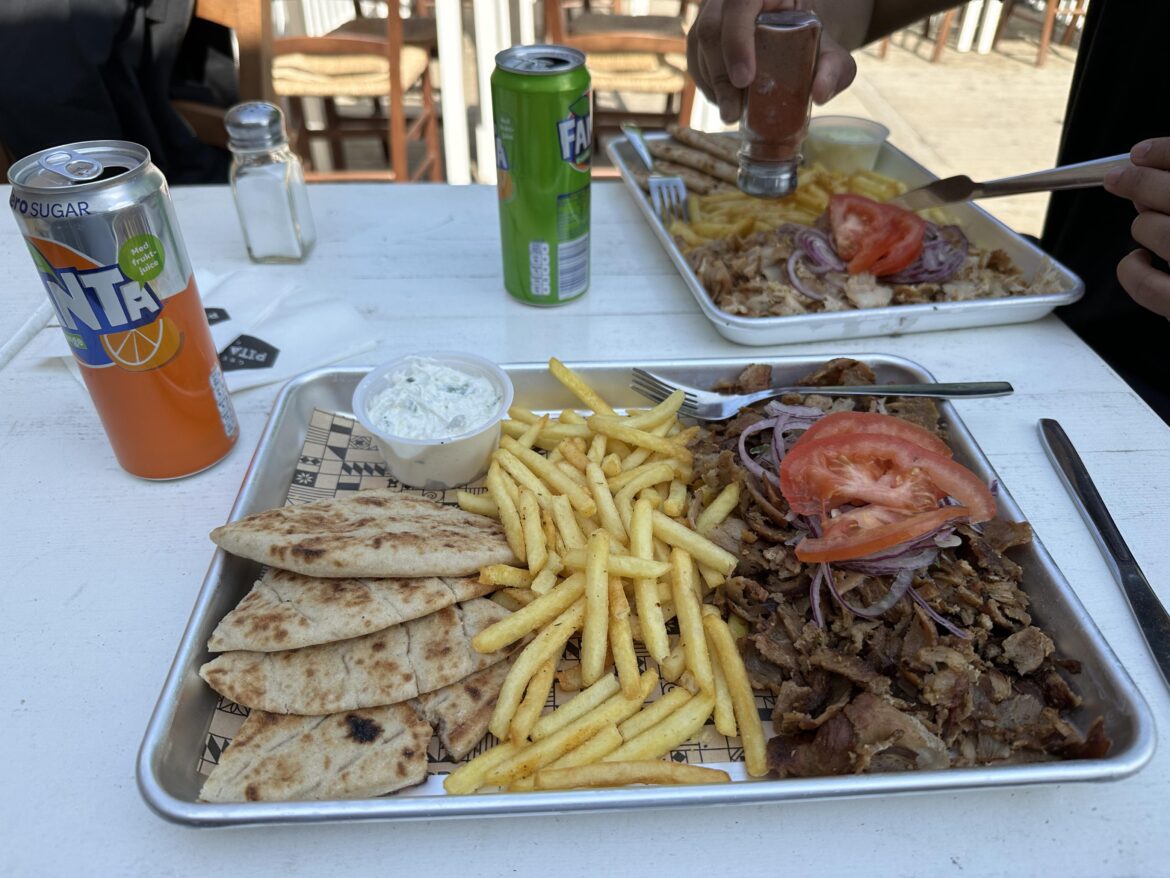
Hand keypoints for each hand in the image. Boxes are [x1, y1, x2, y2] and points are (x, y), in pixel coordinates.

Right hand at [687, 0, 857, 123]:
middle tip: (733, 112)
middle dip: (720, 74)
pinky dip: (708, 86)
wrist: (793, 36)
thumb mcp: (830, 53)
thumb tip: (820, 94)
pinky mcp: (701, 36)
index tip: (745, 79)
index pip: (739, 5)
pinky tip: (726, 101)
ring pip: (697, 45)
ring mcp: (711, 13)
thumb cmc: (810, 42)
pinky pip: (694, 60)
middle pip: (710, 28)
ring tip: (732, 112)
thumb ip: (835, 68)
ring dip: (713, 84)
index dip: (737, 42)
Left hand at [1104, 138, 1169, 318]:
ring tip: (1149, 225)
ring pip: (1154, 230)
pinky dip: (1131, 269)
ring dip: (1144, 225)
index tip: (1142, 152)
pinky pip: (1146, 284)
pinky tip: (1139, 260)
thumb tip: (1152, 178)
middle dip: (1141, 181)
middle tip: (1120, 177)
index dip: (1166, 153)